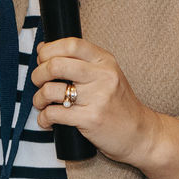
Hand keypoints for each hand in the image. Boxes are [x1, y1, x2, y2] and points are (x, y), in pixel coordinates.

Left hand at [32, 36, 178, 178]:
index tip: (42, 59)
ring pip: (50, 90)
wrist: (140, 134)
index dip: (49, 50)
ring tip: (42, 104)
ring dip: (38, 99)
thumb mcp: (106, 75)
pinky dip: (44, 118)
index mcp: (105, 61)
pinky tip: (47, 121)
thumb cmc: (118, 105)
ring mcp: (98, 98)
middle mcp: (103, 76)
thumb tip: (42, 48)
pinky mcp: (91, 119)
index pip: (71, 44)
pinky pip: (54, 114)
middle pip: (55, 65)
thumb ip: (79, 61)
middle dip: (38, 74)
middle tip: (38, 83)